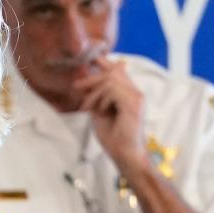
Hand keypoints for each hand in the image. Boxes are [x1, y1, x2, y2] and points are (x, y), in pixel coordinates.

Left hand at [74, 57, 146, 171]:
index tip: (91, 57)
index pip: (118, 70)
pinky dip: (101, 99)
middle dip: (92, 77)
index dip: (105, 62)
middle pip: (113, 71)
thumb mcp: (100, 112)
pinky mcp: (133, 104)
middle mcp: (135, 93)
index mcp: (129, 94)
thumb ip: (97, 96)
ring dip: (94, 93)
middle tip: (76, 86)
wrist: (124, 155)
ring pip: (111, 80)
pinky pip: (112, 90)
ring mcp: (136, 97)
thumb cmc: (114, 137)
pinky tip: (98, 111)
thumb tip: (87, 81)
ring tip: (87, 107)